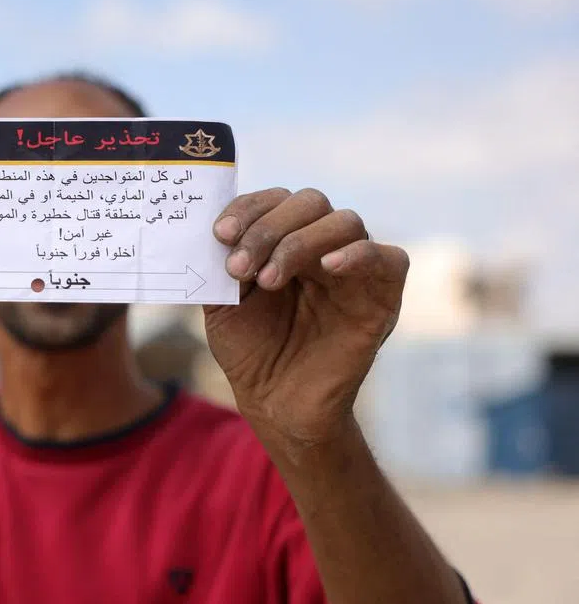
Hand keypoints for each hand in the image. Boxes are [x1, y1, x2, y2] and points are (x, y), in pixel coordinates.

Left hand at [202, 187, 407, 450]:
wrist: (275, 402)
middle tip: (239, 266)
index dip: (248, 209)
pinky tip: (326, 268)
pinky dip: (358, 254)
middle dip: (268, 228)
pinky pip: (390, 258)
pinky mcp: (381, 298)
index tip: (219, 234)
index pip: (274, 201)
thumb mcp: (223, 303)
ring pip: (344, 222)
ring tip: (267, 281)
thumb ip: (220, 265)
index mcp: (284, 241)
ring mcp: (352, 271)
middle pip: (310, 202)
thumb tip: (213, 232)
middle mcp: (321, 248)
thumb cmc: (251, 351)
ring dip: (299, 242)